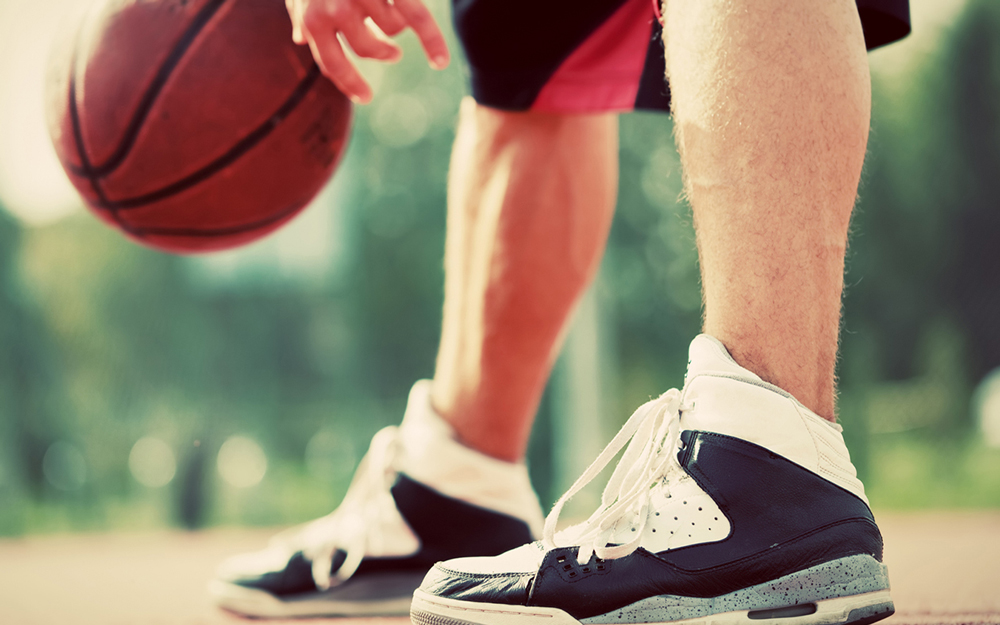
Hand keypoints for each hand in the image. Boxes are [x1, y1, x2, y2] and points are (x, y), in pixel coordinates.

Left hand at [286, 0, 449, 103]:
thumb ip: (299, 14)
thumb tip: (300, 42)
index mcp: (312, 19)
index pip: (333, 66)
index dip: (350, 84)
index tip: (365, 96)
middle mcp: (336, 12)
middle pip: (370, 49)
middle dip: (382, 51)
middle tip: (391, 52)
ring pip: (392, 29)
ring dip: (395, 24)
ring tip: (393, 13)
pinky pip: (416, 20)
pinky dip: (432, 42)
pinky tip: (439, 60)